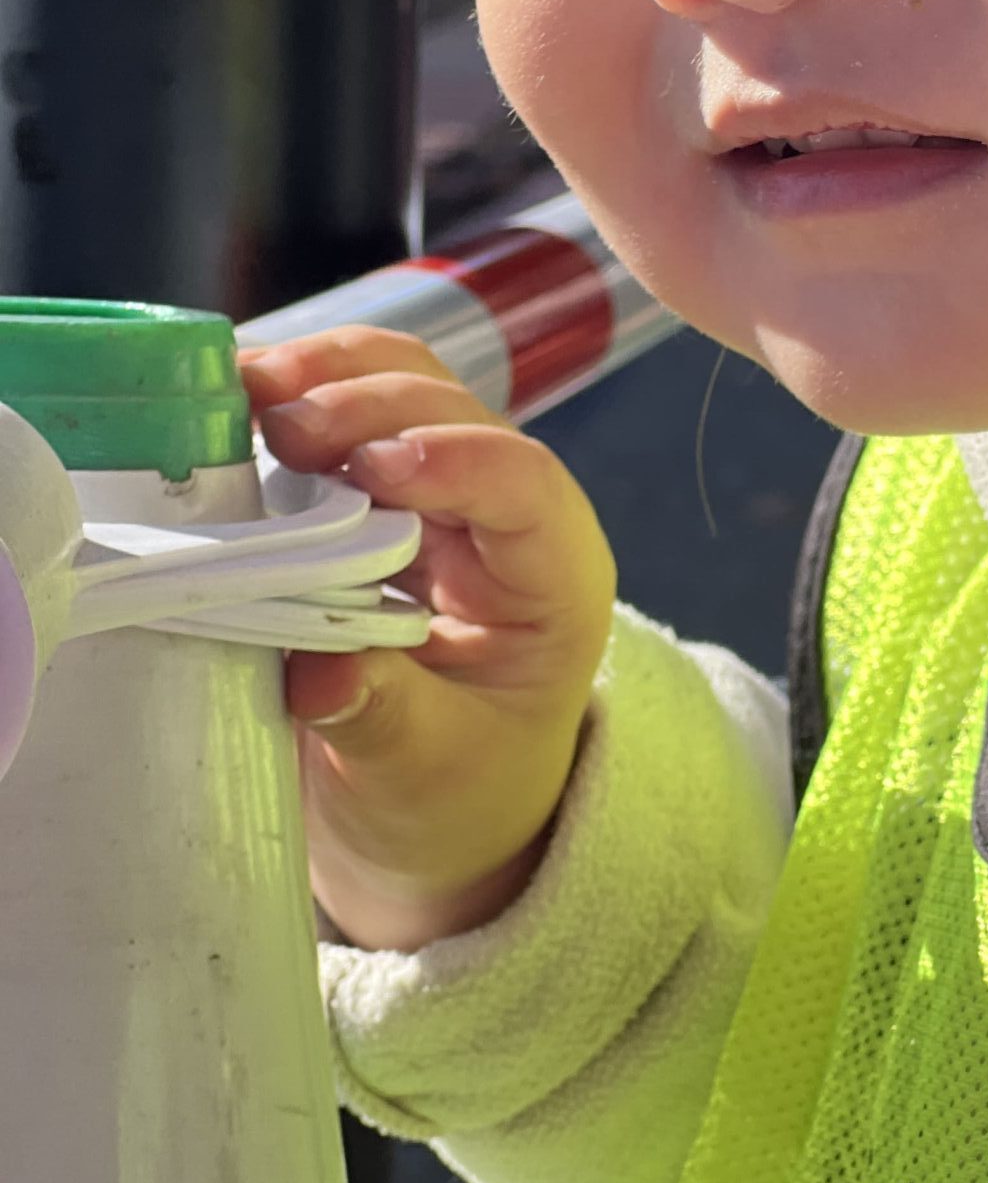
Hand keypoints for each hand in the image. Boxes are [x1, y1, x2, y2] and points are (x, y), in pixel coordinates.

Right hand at [240, 327, 616, 952]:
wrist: (440, 807)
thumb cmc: (458, 793)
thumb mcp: (429, 774)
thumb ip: (386, 720)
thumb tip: (323, 673)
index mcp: (555, 580)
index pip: (528, 487)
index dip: (457, 460)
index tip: (371, 468)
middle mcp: (510, 516)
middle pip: (458, 417)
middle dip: (371, 406)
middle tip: (278, 424)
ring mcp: (447, 491)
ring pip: (407, 389)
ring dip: (329, 375)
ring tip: (247, 387)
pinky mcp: (383, 490)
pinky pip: (351, 413)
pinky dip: (298, 393)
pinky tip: (236, 401)